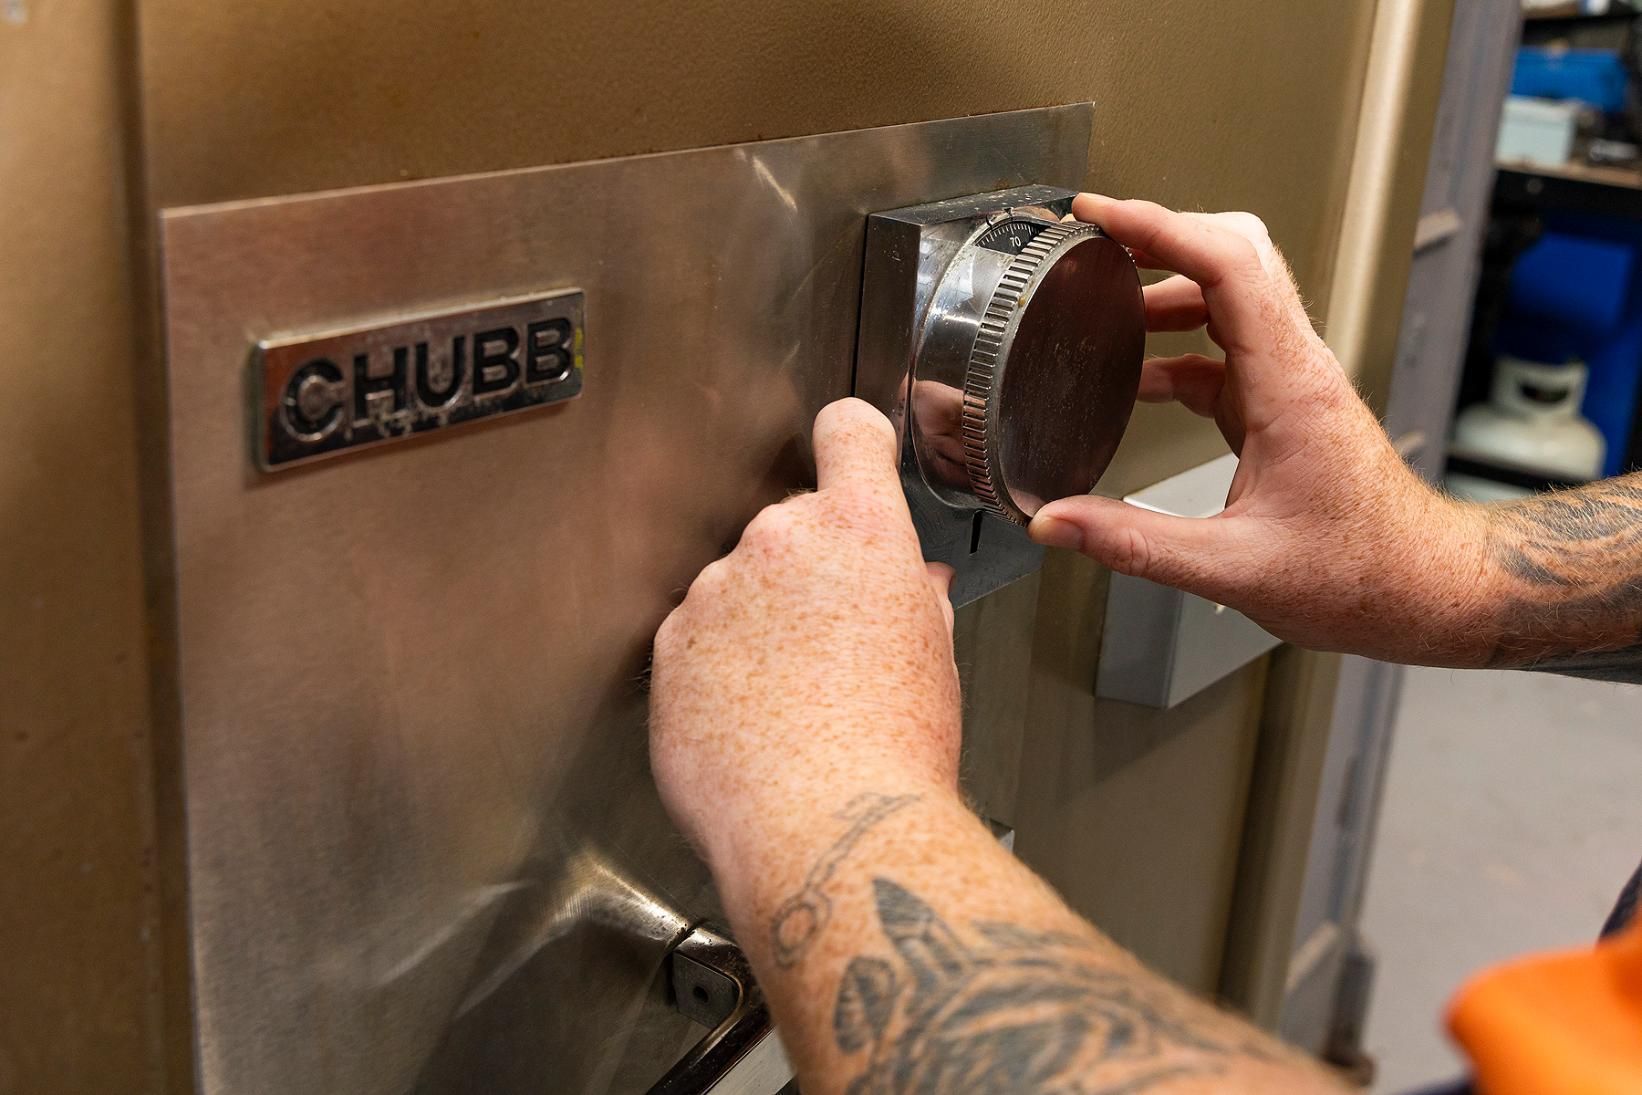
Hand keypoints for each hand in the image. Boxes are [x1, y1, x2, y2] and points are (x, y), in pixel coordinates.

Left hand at [649, 398, 960, 866]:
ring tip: (790, 702)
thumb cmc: (894, 750)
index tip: (850, 461)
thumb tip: (914, 588)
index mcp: (859, 529)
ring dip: (755, 624)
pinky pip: (695, 640)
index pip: (847, 431)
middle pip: (789, 527)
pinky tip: (750, 724)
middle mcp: (778, 541)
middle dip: (806, 571)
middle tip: (833, 645)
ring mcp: (713, 591)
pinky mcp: (667, 647)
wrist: (825, 826)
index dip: (851, 444)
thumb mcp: (934, 660)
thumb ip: (915, 601)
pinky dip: (715, 670)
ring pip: (736, 588)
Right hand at [1029, 195, 1491, 664]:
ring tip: (1102, 301)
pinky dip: (1175, 350)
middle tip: (1096, 239)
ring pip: (1229, 299)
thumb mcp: (1236, 569)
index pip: (1226, 264)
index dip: (1158, 227)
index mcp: (1290, 386)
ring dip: (1165, 290)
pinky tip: (1137, 380)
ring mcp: (1293, 384)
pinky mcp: (1285, 409)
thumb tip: (1056, 523)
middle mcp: (1295, 370)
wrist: (1428, 591)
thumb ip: (1135, 545)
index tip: (1100, 215)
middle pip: (1232, 256)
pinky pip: (1224, 353)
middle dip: (1159, 236)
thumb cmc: (1363, 576)